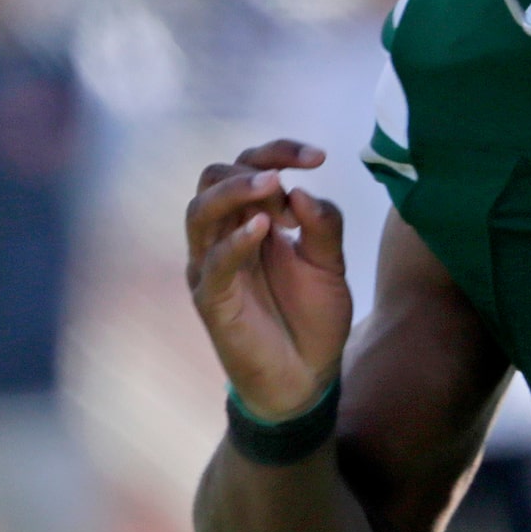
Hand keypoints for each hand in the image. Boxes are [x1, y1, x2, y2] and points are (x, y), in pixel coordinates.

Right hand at [185, 139, 351, 420]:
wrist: (306, 378)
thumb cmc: (312, 318)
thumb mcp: (330, 266)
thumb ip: (323, 227)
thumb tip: (302, 191)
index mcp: (252, 220)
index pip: (248, 167)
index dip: (278, 153)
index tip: (319, 156)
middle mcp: (225, 236)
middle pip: (212, 178)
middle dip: (251, 167)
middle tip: (287, 179)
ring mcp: (213, 266)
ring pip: (200, 213)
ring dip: (234, 193)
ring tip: (271, 187)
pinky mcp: (211, 299)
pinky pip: (213, 263)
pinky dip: (235, 242)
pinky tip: (261, 228)